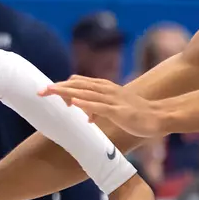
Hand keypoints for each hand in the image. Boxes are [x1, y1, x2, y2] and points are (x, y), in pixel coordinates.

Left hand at [42, 77, 168, 141]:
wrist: (158, 116)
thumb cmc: (136, 114)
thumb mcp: (113, 110)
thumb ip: (99, 110)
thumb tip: (87, 117)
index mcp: (105, 88)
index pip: (79, 82)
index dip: (63, 86)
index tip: (47, 91)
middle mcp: (106, 90)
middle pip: (77, 84)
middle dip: (58, 87)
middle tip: (40, 91)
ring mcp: (112, 99)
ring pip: (84, 92)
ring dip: (66, 92)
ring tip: (49, 92)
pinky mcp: (118, 110)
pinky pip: (98, 106)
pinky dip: (85, 103)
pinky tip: (73, 103)